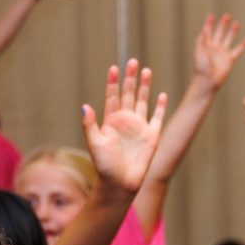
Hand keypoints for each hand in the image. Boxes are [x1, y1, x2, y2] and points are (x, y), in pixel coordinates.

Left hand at [81, 59, 166, 194]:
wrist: (119, 183)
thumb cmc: (104, 165)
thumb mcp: (95, 143)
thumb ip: (90, 125)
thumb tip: (84, 106)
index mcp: (110, 121)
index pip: (112, 97)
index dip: (113, 83)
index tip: (113, 68)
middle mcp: (125, 121)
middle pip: (128, 94)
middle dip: (130, 78)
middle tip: (132, 61)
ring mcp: (139, 127)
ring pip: (143, 101)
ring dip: (144, 87)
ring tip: (146, 70)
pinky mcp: (152, 135)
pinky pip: (157, 117)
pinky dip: (160, 106)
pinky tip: (161, 94)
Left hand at [192, 13, 244, 88]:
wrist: (207, 82)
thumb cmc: (201, 69)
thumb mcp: (200, 53)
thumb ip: (203, 41)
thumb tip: (205, 30)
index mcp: (206, 46)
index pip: (208, 32)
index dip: (209, 24)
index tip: (211, 15)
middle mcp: (215, 48)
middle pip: (220, 33)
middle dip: (222, 24)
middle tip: (227, 15)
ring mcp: (223, 53)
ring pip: (229, 39)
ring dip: (232, 32)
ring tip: (236, 23)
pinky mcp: (230, 60)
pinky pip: (238, 50)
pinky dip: (243, 45)